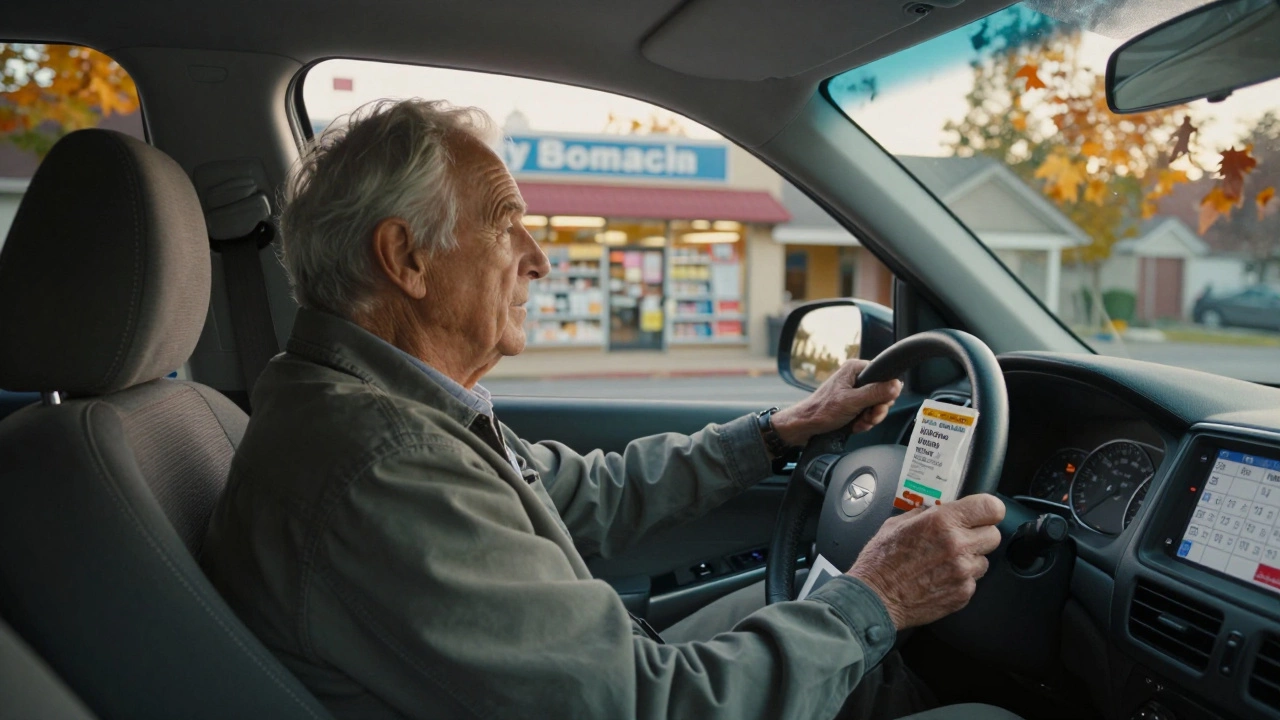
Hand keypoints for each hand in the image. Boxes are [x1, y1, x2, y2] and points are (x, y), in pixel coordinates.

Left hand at [770, 359, 901, 446]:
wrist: (805, 426)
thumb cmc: (822, 411)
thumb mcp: (852, 402)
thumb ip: (875, 393)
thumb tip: (896, 385)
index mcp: (855, 369)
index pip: (884, 376)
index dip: (885, 393)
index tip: (879, 405)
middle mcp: (856, 377)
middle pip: (882, 393)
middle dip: (876, 410)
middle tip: (868, 417)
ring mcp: (854, 391)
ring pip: (876, 405)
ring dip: (870, 418)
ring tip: (859, 423)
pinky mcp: (853, 403)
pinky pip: (868, 412)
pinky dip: (864, 422)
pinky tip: (855, 425)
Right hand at [847, 494, 1004, 629]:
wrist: (875, 599)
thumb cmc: (880, 563)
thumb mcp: (896, 524)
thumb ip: (923, 514)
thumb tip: (935, 508)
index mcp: (942, 522)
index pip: (991, 507)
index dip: (989, 509)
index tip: (984, 513)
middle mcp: (957, 545)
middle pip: (993, 534)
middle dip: (979, 534)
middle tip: (962, 537)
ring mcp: (962, 572)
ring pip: (984, 560)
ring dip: (970, 558)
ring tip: (945, 561)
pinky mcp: (963, 594)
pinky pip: (973, 581)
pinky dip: (961, 579)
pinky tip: (940, 577)